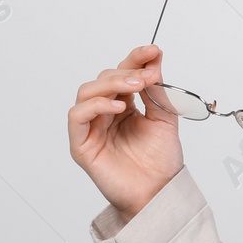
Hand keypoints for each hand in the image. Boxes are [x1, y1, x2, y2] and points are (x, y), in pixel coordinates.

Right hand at [68, 44, 184, 224]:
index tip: (153, 50)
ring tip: (136, 86)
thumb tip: (154, 62)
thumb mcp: (166, 119)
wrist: (159, 192)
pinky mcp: (81, 144)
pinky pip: (77, 116)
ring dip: (111, 84)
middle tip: (147, 74)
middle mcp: (105, 114)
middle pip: (104, 79)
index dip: (135, 59)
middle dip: (126, 72)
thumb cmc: (160, 161)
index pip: (123, 75)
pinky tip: (118, 106)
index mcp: (125, 106)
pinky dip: (95, 105)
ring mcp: (92, 128)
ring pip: (87, 92)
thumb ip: (159, 92)